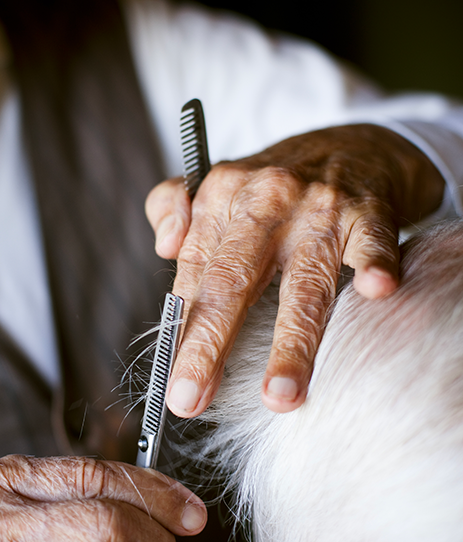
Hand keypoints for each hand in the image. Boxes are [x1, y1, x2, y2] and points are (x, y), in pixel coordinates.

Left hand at [146, 124, 444, 414]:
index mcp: (221, 198)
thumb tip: (164, 247)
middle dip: (210, 343)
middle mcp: (266, 200)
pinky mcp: (369, 212)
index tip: (175, 387)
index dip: (180, 334)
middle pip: (233, 280)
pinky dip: (376, 263)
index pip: (195, 276)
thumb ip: (174, 207)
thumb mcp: (219, 185)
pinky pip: (374, 241)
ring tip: (279, 394)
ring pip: (303, 281)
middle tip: (191, 398)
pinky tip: (376, 291)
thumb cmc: (279, 184)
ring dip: (293, 341)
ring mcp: (320, 207)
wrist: (356, 143)